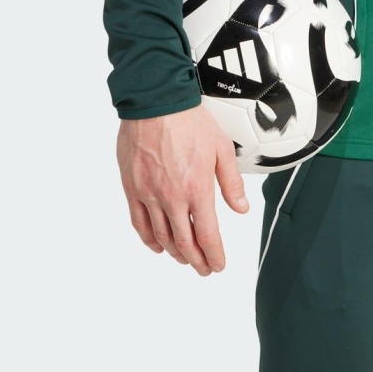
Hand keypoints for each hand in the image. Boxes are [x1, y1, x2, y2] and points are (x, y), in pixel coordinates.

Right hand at [116, 102, 249, 275]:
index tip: (218, 265)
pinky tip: (157, 245)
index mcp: (197, 189)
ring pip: (161, 237)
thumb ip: (231, 183)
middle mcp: (172, 198)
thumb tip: (240, 209)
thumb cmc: (190, 121)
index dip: (214, 256)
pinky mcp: (132, 188)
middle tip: (204, 269)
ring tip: (184, 258)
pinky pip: (139, 223)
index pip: (208, 235)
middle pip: (184, 243)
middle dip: (196, 261)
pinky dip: (148, 240)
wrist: (156, 102)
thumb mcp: (222, 149)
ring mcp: (149, 194)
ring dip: (174, 253)